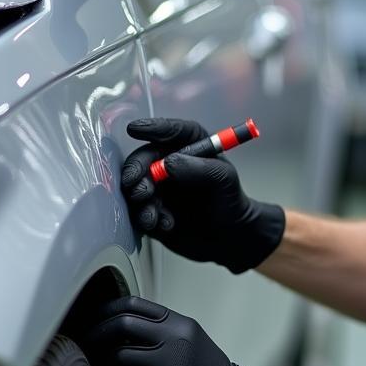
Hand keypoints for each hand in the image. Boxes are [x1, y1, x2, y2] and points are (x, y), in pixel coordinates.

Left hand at [87, 296, 283, 365]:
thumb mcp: (191, 341)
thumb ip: (162, 332)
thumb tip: (122, 330)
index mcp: (179, 324)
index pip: (134, 304)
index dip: (107, 310)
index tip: (94, 319)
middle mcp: (174, 339)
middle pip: (122, 324)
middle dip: (97, 334)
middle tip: (87, 344)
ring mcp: (168, 365)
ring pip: (118, 356)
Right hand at [120, 117, 284, 272]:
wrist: (227, 237)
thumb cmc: (229, 201)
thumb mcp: (223, 179)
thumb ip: (199, 168)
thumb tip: (169, 163)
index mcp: (191, 147)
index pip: (171, 131)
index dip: (153, 128)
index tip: (135, 129)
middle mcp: (170, 163)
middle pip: (144, 158)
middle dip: (137, 171)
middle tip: (140, 187)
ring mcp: (159, 187)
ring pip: (135, 186)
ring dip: (141, 200)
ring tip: (154, 214)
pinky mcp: (151, 209)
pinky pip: (138, 210)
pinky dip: (147, 217)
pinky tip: (166, 224)